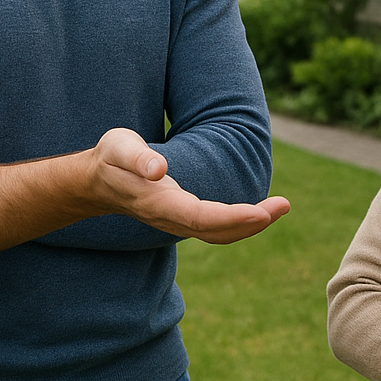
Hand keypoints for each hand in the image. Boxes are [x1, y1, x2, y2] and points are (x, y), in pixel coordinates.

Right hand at [87, 127, 288, 243]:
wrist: (96, 181)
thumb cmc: (111, 158)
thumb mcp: (118, 147)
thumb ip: (137, 158)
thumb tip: (159, 169)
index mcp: (158, 203)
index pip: (200, 217)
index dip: (231, 217)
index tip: (261, 212)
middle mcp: (170, 219)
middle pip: (216, 231)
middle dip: (252, 223)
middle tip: (284, 205)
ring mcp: (176, 222)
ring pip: (218, 233)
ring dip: (251, 224)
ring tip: (280, 207)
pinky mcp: (182, 218)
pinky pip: (215, 228)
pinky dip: (240, 223)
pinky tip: (259, 210)